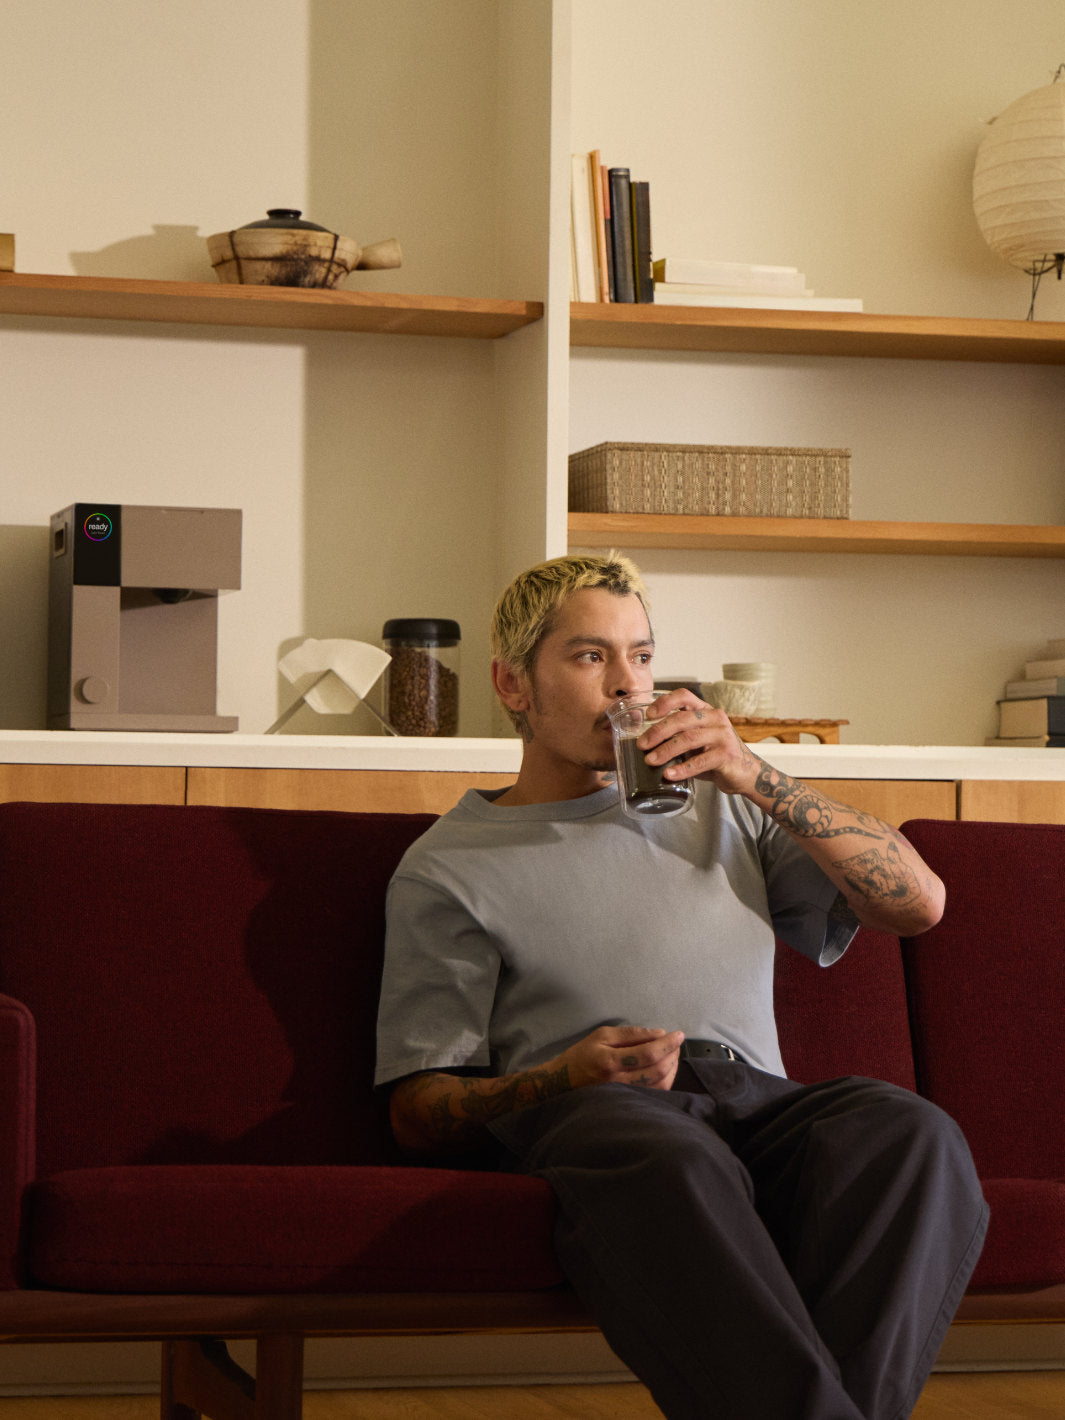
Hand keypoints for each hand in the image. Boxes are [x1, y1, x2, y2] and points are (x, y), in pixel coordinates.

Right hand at [552, 1024, 685, 1091]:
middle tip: (676, 1042)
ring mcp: (624, 1096)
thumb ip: (631, 1034)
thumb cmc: (582, 1055)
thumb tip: (659, 1033)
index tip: (678, 1034)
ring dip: (672, 1068)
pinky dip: (666, 1080)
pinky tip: (665, 1069)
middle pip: (658, 1071)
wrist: (563, 1083)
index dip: (667, 1043)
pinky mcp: (628, 1103)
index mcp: (610, 1061)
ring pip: (660, 1085)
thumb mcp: (601, 1035)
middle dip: (672, 1054)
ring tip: (672, 1054)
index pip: (648, 1053)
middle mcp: (618, 1082)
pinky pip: (655, 1094)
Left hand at [639, 689, 761, 796]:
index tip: (648, 715)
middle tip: (642, 745)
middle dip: (658, 732)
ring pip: (689, 739)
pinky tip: (669, 774)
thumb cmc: (715, 755)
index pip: (684, 696)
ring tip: (650, 761)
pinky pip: (700, 761)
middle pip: (682, 719)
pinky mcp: (727, 754)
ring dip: (666, 750)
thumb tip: (646, 743)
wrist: (745, 773)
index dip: (664, 702)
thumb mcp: (696, 740)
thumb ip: (678, 736)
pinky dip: (682, 768)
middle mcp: (715, 718)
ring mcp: (723, 735)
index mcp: (706, 711)